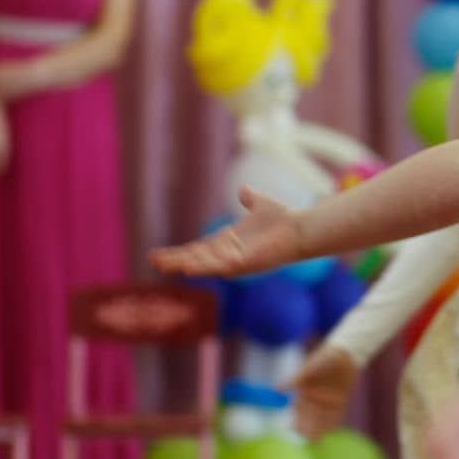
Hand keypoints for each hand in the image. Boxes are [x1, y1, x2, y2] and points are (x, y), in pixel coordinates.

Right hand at [150, 187, 302, 276]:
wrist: (303, 228)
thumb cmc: (284, 220)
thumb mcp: (261, 206)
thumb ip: (250, 199)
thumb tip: (243, 189)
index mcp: (230, 242)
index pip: (198, 249)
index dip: (179, 253)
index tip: (157, 256)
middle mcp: (230, 254)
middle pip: (197, 259)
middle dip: (176, 261)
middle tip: (154, 262)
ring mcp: (238, 260)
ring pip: (206, 264)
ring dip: (186, 264)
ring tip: (165, 265)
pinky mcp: (247, 262)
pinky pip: (223, 266)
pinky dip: (206, 266)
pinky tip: (190, 268)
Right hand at [288, 345, 361, 438]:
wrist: (345, 354)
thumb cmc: (324, 358)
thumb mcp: (309, 368)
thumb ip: (296, 379)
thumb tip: (277, 389)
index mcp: (304, 394)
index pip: (299, 410)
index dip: (296, 419)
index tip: (293, 428)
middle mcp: (315, 401)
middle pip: (310, 418)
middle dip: (308, 429)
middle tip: (306, 440)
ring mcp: (328, 402)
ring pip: (322, 419)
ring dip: (319, 430)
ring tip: (316, 442)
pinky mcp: (341, 402)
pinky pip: (337, 415)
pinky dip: (334, 422)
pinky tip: (332, 431)